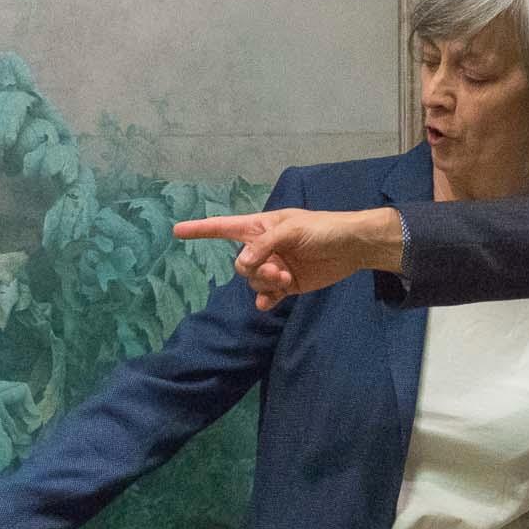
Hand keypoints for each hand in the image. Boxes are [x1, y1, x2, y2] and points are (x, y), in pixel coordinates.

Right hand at [172, 207, 402, 309]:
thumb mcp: (292, 229)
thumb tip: (242, 264)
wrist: (351, 247)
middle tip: (278, 269)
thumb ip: (264, 245)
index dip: (200, 229)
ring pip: (254, 282)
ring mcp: (274, 267)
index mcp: (260, 227)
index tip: (176, 230)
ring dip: (266, 283)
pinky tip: (270, 301)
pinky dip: (266, 299)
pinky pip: (266, 296)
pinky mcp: (287, 285)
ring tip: (287, 277)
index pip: (223, 227)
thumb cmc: (323, 228)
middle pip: (240, 265)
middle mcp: (263, 247)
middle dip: (255, 270)